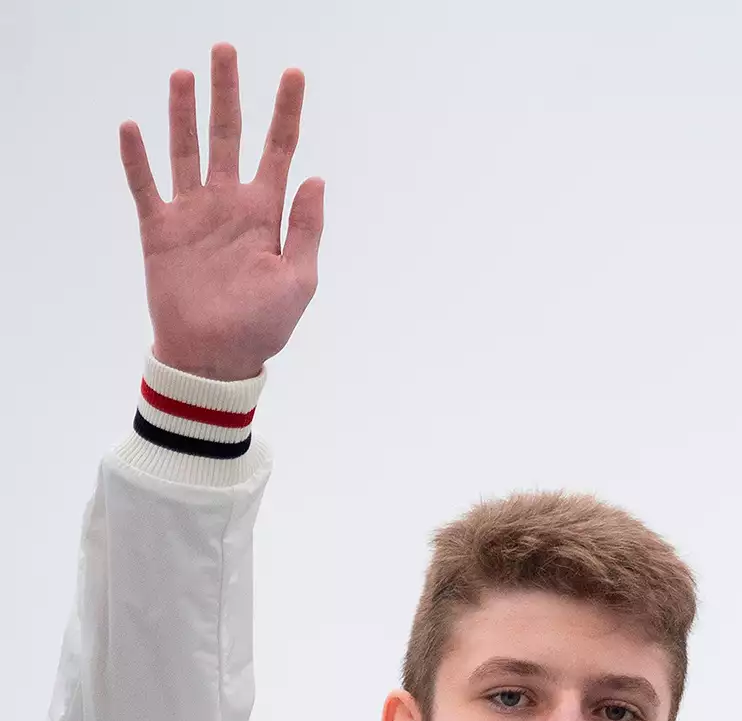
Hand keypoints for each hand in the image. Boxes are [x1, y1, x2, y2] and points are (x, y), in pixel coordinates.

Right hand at [121, 44, 323, 381]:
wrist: (216, 358)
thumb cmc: (263, 326)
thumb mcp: (299, 280)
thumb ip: (306, 228)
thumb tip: (315, 178)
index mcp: (267, 212)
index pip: (279, 150)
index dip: (287, 112)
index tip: (294, 74)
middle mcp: (229, 203)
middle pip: (228, 135)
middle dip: (229, 93)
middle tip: (226, 49)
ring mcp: (193, 213)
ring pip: (186, 150)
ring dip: (184, 113)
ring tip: (185, 75)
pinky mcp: (160, 230)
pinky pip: (146, 186)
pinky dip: (137, 158)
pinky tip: (133, 127)